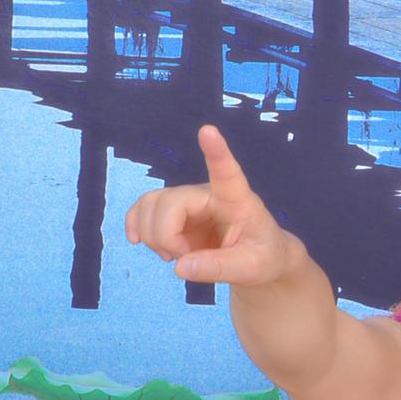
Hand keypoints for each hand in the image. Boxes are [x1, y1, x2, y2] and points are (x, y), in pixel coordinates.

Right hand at [124, 126, 297, 285]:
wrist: (258, 258)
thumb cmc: (263, 256)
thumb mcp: (250, 269)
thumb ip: (218, 268)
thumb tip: (180, 266)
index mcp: (237, 201)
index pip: (227, 172)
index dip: (216, 152)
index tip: (208, 131)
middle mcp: (208, 194)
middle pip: (169, 202)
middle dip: (165, 237)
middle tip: (184, 259)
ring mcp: (188, 202)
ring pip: (150, 205)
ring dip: (153, 236)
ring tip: (176, 256)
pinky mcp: (173, 213)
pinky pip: (142, 210)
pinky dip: (137, 226)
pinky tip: (138, 241)